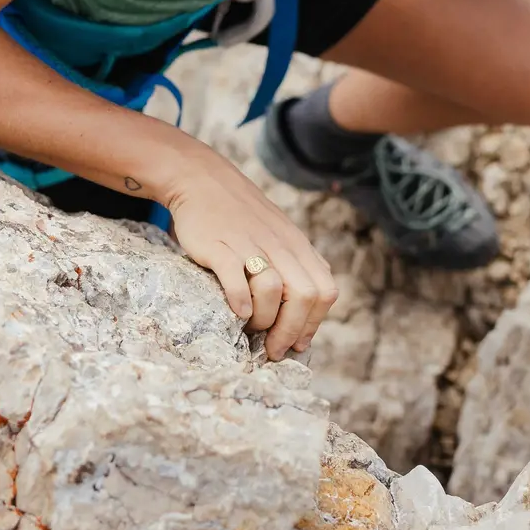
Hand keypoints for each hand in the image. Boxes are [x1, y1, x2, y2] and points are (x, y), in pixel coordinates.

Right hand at [152, 151, 339, 360]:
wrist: (204, 181)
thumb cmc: (242, 217)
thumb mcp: (281, 235)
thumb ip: (297, 266)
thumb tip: (306, 315)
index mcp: (298, 247)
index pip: (325, 291)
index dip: (313, 323)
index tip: (297, 344)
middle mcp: (280, 246)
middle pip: (304, 296)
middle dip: (291, 331)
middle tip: (273, 348)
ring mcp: (250, 245)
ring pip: (273, 289)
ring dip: (264, 318)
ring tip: (250, 326)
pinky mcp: (220, 246)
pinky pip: (236, 278)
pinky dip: (240, 301)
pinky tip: (236, 311)